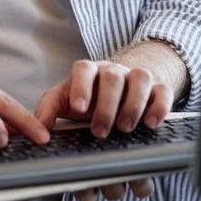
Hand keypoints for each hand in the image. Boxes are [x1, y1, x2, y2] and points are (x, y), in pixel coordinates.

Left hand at [34, 44, 187, 200]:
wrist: (119, 87)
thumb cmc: (89, 96)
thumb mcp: (65, 100)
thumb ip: (49, 110)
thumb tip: (37, 130)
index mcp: (88, 73)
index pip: (83, 69)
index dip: (80, 86)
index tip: (78, 108)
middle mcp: (113, 72)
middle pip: (112, 77)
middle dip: (107, 105)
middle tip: (100, 131)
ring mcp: (136, 78)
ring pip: (140, 78)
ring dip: (133, 104)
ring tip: (125, 128)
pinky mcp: (157, 89)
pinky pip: (163, 91)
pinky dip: (159, 106)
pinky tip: (151, 124)